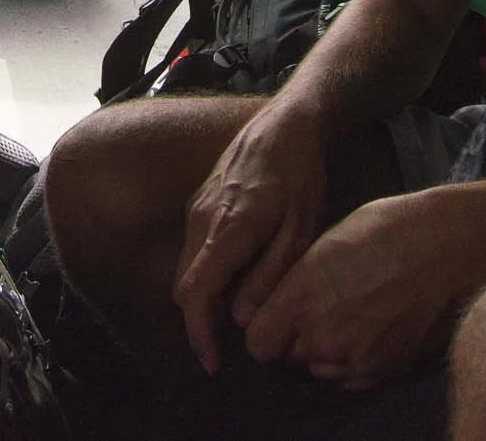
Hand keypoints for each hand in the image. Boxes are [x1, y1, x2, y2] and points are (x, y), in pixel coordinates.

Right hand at [172, 98, 329, 373]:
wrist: (287, 121)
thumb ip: (269, 275)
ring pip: (187, 268)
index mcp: (227, 230)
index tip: (211, 365)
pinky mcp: (200, 201)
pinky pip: (193, 248)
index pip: (197, 295)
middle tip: (226, 351)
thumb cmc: (300, 175)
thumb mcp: (299, 229)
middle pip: (184, 287)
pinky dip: (205, 273)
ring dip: (202, 298)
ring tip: (232, 318)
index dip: (199, 336)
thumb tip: (242, 319)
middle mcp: (202, 220)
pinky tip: (233, 279)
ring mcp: (197, 208)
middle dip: (199, 323)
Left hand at [243, 185, 485, 389]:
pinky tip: (377, 326)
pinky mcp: (386, 370)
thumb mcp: (327, 242)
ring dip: (329, 349)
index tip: (278, 317)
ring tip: (357, 313)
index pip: (258, 342)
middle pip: (290, 355)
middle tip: (327, 307)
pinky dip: (358, 359)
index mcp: (302, 295)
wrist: (453, 245)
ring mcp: (356, 357)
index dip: (266, 330)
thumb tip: (283, 302)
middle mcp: (323, 334)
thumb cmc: (390, 228)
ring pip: (322, 367)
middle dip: (299, 337)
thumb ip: (299, 282)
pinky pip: (353, 376)